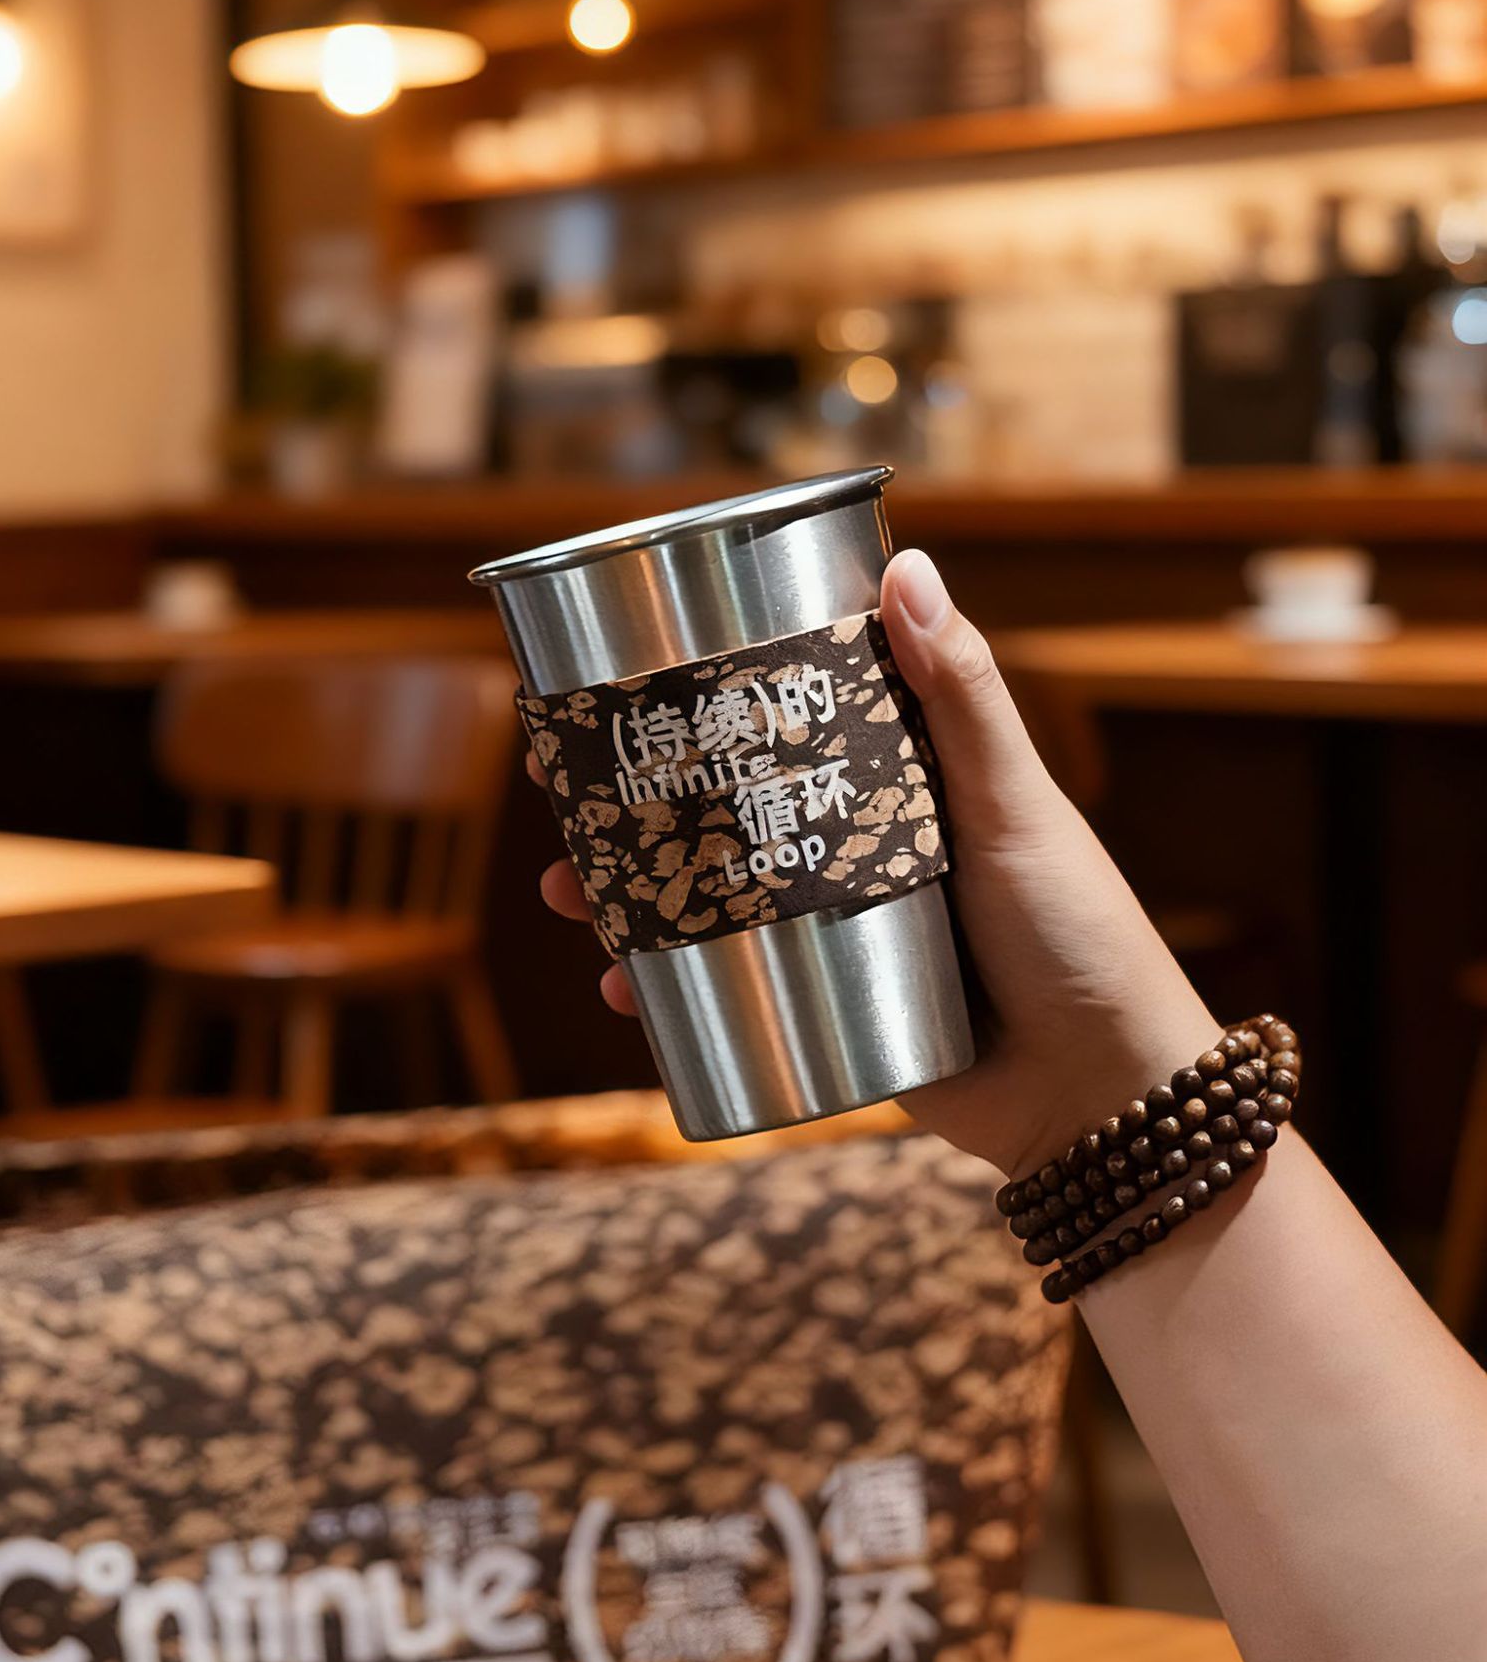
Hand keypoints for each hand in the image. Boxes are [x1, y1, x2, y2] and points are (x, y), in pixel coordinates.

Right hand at [536, 548, 1216, 1177]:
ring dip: (628, 896)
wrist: (1097, 1095)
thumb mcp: (1012, 805)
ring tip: (570, 894)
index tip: (628, 685)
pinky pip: (726, 991)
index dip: (704, 704)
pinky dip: (664, 994)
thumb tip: (905, 565)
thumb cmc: (1077, 933)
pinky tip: (618, 992)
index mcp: (896, 784)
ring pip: (707, 901)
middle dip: (636, 809)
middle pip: (721, 813)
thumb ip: (962, 697)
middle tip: (565, 796)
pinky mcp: (823, 1008)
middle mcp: (853, 850)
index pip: (783, 726)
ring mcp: (831, 931)